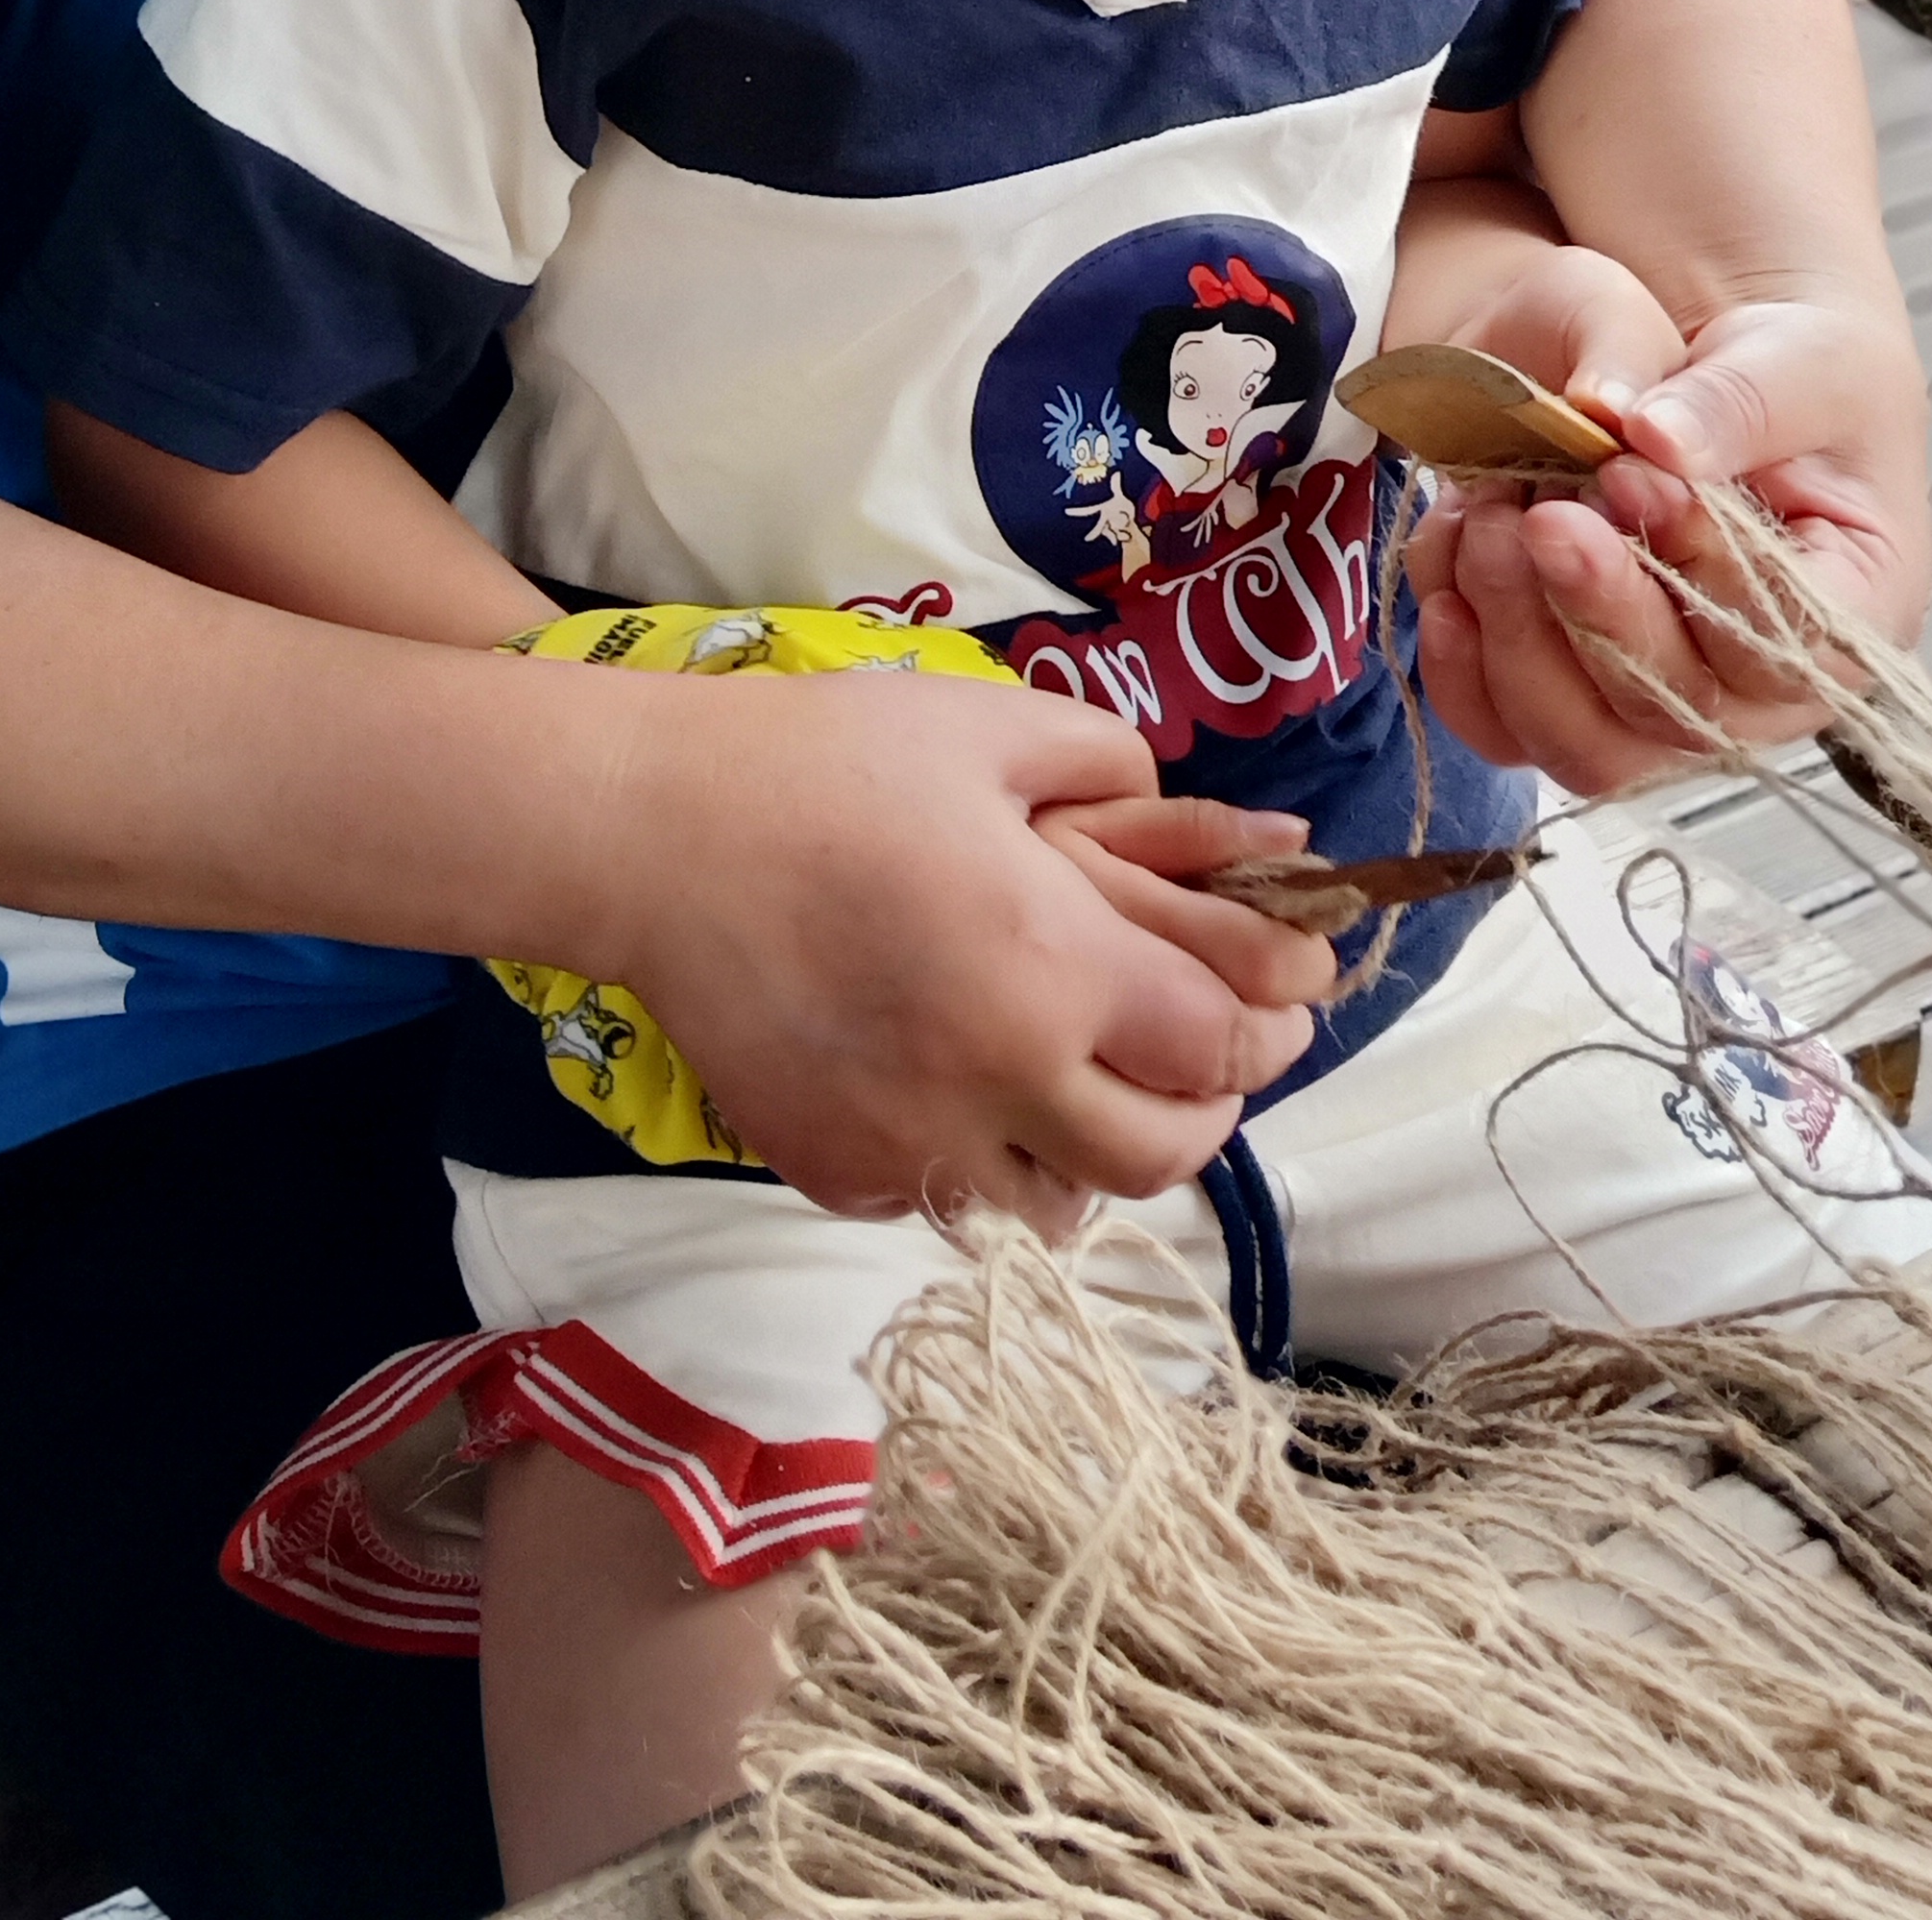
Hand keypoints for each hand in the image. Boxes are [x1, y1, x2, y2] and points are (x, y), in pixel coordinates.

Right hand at [594, 672, 1324, 1236]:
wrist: (652, 837)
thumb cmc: (824, 765)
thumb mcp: (989, 725)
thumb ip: (1109, 763)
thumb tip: (1175, 808)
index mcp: (1055, 967)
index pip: (1217, 1047)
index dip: (1268, 1029)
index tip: (1279, 1006)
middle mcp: (999, 1080)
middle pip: (1160, 1156)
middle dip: (1204, 1112)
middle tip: (1197, 1065)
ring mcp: (913, 1142)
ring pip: (1058, 1205)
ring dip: (1093, 1155)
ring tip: (1080, 1087)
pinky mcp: (838, 1172)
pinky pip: (946, 1203)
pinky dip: (979, 1166)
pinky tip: (960, 1095)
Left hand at [1408, 281, 1931, 795]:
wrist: (1707, 368)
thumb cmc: (1788, 368)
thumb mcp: (1798, 355)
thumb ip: (1737, 399)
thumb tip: (1655, 437)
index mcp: (1854, 612)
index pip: (1784, 641)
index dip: (1702, 572)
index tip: (1629, 473)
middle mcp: (1765, 689)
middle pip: (1680, 714)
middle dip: (1600, 613)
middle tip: (1539, 514)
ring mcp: (1667, 707)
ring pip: (1587, 747)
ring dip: (1521, 646)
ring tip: (1485, 527)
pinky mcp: (1577, 695)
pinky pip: (1507, 731)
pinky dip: (1463, 671)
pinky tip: (1446, 589)